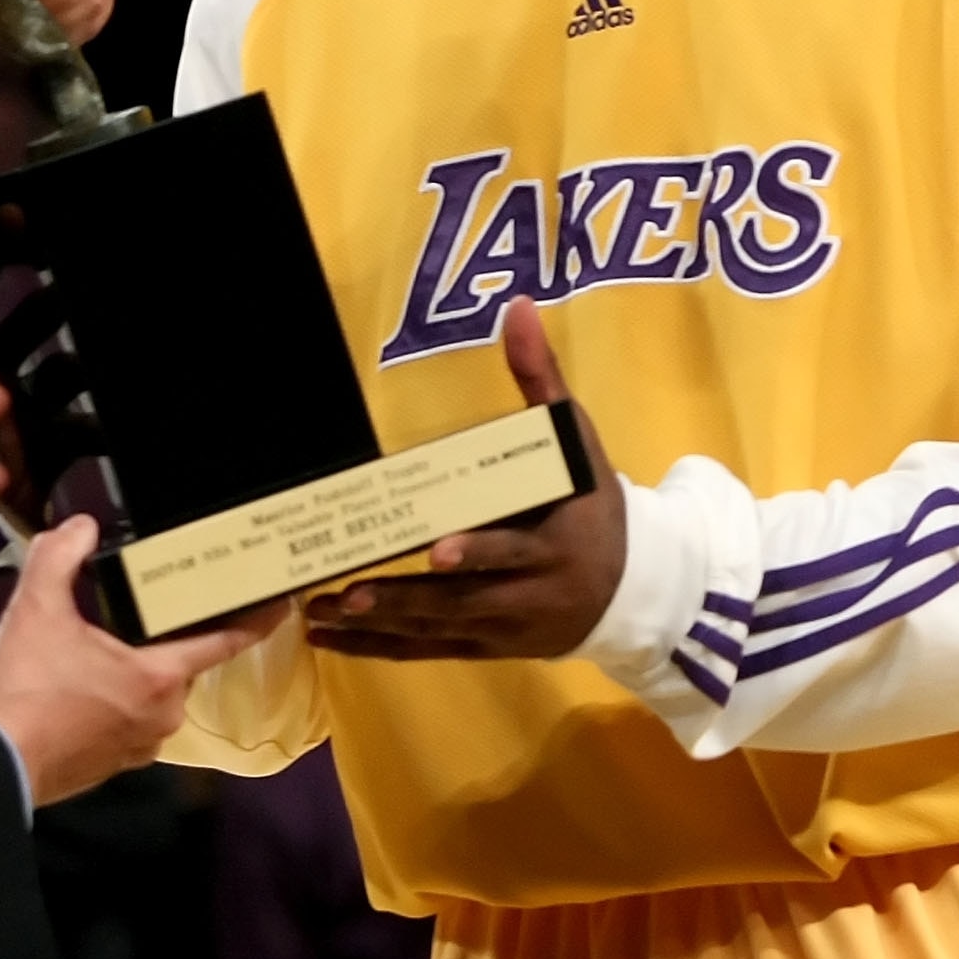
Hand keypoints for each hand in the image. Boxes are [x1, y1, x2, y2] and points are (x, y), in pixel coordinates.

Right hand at [0, 516, 282, 805]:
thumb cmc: (22, 691)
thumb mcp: (35, 609)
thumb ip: (60, 557)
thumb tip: (81, 526)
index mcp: (158, 677)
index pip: (225, 641)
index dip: (257, 619)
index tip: (282, 601)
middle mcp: (161, 716)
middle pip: (181, 663)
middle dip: (165, 635)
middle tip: (144, 604)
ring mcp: (137, 747)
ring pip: (151, 692)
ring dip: (133, 667)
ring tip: (96, 640)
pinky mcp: (111, 766)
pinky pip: (127, 719)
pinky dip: (112, 697)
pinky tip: (77, 680)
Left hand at [300, 297, 627, 659]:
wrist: (635, 588)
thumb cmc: (594, 502)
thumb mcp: (576, 441)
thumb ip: (541, 379)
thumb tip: (517, 307)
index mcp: (555, 542)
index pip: (515, 550)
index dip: (480, 551)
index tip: (440, 548)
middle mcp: (529, 594)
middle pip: (463, 601)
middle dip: (405, 600)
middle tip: (348, 594)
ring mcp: (505, 628)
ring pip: (439, 631)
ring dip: (380, 625)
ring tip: (323, 613)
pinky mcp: (486, 647)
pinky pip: (430, 651)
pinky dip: (381, 649)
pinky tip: (334, 640)